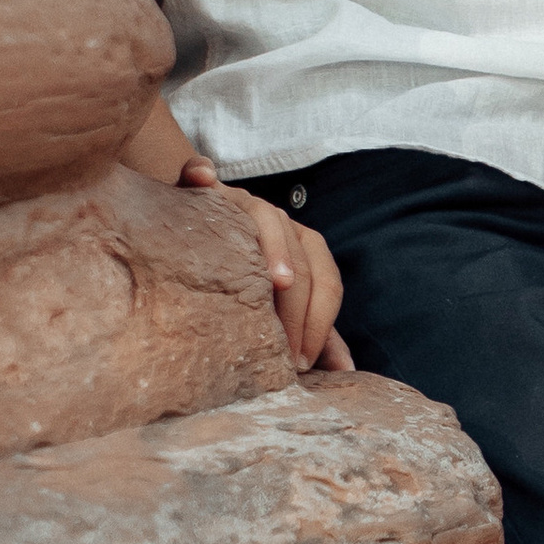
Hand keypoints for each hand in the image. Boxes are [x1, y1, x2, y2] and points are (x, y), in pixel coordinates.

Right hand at [178, 156, 350, 373]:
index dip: (320, 323)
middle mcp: (280, 222)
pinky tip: (198, 178)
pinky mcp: (203, 190)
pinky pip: (200, 175)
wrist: (197, 235)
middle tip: (287, 354)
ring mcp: (243, 203)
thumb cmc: (243, 281)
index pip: (327, 282)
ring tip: (278, 282)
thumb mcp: (281, 309)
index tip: (303, 363)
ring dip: (274, 246)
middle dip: (299, 308)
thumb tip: (346, 371)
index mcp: (305, 248)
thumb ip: (314, 333)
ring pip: (267, 218)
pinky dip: (200, 173)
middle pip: (303, 260)